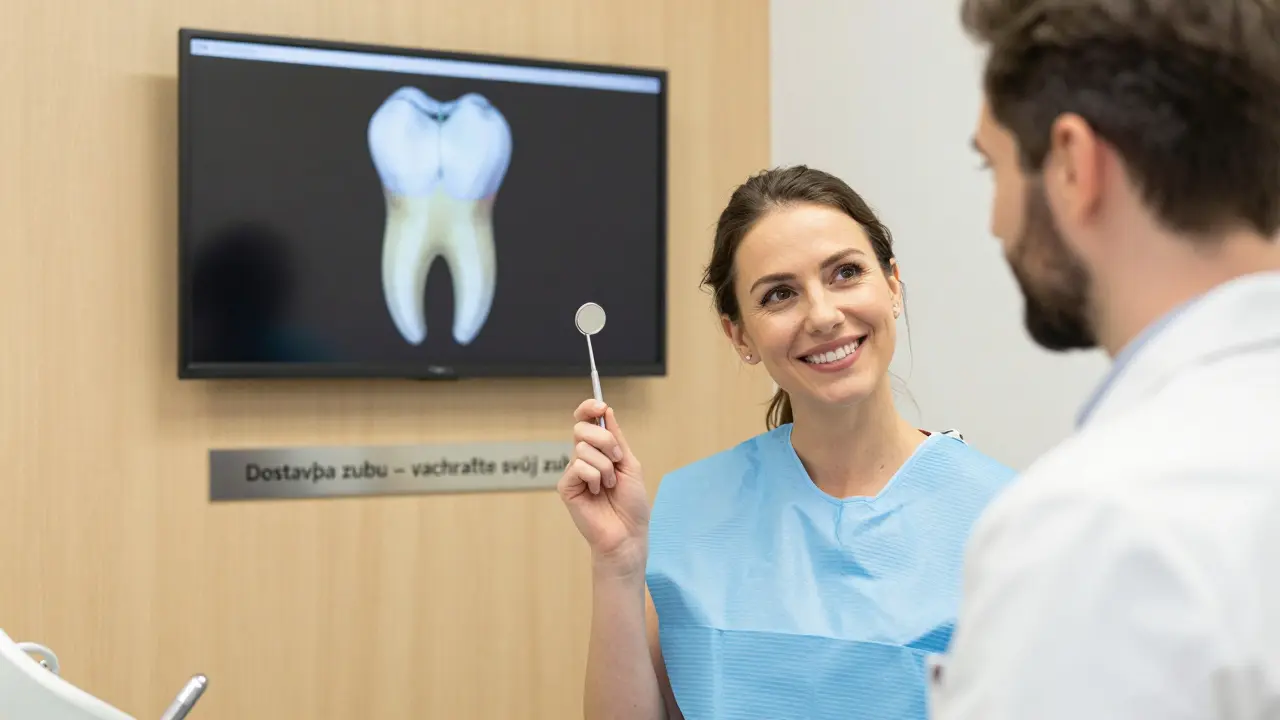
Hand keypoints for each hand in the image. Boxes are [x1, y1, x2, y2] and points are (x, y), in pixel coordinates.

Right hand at [557, 399, 649, 574]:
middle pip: (582, 429)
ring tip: (609, 485)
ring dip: (605, 467)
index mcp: (598, 450)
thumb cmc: (632, 503)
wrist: (628, 533)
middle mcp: (583, 458)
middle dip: (605, 441)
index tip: (600, 406)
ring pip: (583, 449)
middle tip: (618, 459)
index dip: (588, 408)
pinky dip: (595, 478)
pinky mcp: (566, 486)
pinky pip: (579, 467)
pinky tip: (597, 493)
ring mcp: (573, 472)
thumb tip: (606, 411)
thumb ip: (617, 437)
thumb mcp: (630, 463)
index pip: (585, 420)